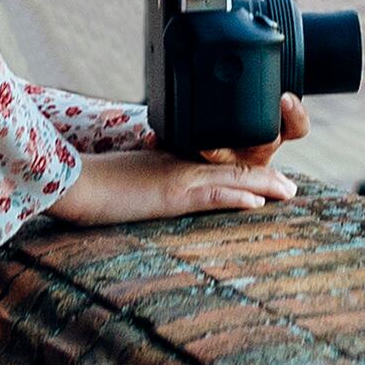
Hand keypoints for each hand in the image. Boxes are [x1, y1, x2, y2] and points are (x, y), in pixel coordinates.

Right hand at [45, 144, 297, 224]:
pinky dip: (236, 196)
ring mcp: (177, 177)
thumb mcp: (129, 183)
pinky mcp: (170, 193)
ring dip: (263, 185)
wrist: (75, 183)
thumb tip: (156, 192)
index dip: (244, 171)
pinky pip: (211, 194)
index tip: (265, 181)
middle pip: (232, 166)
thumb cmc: (94, 186)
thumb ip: (149, 184)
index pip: (216, 164)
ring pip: (231, 177)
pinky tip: (257, 202)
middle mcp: (180, 164)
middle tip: (290, 187)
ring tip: (288, 192)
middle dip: (264, 176)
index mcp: (172, 162)